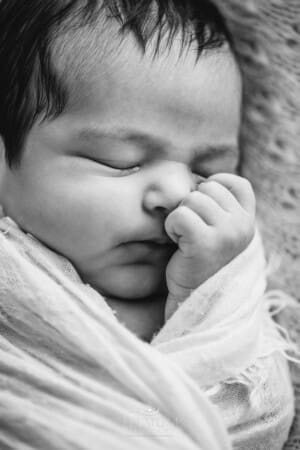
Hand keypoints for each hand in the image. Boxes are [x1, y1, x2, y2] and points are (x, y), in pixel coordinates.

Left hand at [164, 173, 255, 318]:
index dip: (215, 186)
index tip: (202, 209)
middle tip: (192, 230)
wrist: (193, 299)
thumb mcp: (219, 230)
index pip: (237, 182)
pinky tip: (178, 243)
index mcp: (248, 220)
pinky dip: (171, 227)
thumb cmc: (200, 260)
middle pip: (208, 187)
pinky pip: (180, 215)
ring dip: (180, 216)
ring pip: (192, 199)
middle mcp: (243, 225)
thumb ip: (218, 206)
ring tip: (185, 238)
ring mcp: (227, 233)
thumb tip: (198, 179)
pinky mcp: (206, 243)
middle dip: (192, 205)